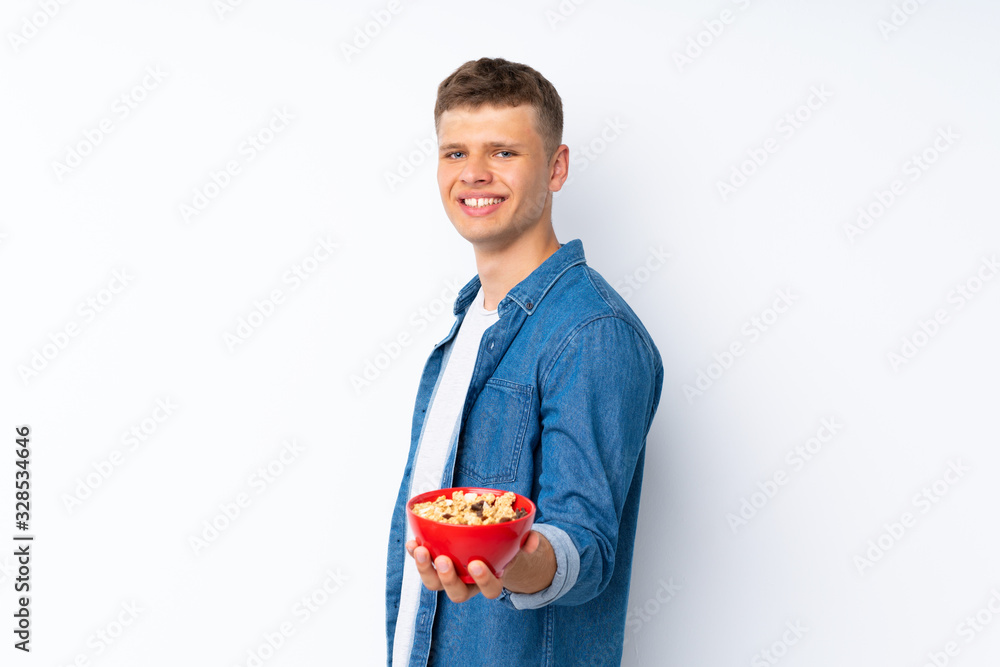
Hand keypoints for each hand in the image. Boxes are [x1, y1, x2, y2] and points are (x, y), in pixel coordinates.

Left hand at [405, 530, 552, 603]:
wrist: (490, 548)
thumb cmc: (505, 547)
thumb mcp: (519, 543)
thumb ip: (527, 541)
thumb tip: (532, 541)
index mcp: (491, 581)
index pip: (490, 590)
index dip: (483, 581)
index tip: (478, 564)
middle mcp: (468, 585)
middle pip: (456, 593)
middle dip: (448, 579)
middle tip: (444, 560)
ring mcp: (450, 577)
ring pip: (434, 583)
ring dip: (425, 569)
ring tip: (421, 550)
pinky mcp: (435, 565)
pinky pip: (424, 564)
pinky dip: (416, 554)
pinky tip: (413, 542)